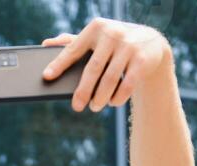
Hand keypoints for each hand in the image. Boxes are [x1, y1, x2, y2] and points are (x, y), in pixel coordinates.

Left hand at [41, 18, 173, 112]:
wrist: (150, 42)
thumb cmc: (113, 43)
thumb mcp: (95, 37)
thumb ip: (72, 41)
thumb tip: (45, 43)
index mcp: (95, 28)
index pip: (74, 49)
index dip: (59, 64)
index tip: (47, 76)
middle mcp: (112, 34)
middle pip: (93, 68)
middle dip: (83, 90)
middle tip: (76, 106)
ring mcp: (128, 46)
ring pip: (110, 79)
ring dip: (101, 97)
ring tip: (95, 106)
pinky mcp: (142, 60)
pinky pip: (127, 84)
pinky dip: (118, 97)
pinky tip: (112, 102)